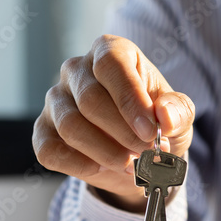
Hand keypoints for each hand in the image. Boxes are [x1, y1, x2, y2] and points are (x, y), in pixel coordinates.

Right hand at [33, 35, 194, 211]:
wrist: (137, 154)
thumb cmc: (155, 122)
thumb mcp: (178, 115)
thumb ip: (178, 111)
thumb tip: (164, 115)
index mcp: (109, 52)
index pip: (111, 65)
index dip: (130, 99)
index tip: (150, 131)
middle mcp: (76, 70)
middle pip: (90, 99)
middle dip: (123, 133)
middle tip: (147, 154)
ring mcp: (55, 101)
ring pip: (71, 126)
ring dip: (106, 152)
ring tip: (133, 165)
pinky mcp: (43, 132)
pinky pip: (51, 151)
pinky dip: (80, 165)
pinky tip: (104, 168)